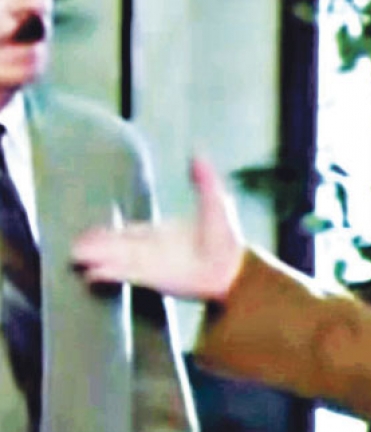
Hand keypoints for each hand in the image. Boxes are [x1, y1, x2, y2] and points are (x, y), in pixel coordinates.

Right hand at [71, 158, 244, 299]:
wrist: (234, 267)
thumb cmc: (227, 236)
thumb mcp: (215, 200)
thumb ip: (203, 178)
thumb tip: (197, 152)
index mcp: (164, 233)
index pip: (132, 232)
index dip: (111, 233)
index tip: (92, 233)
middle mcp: (154, 250)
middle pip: (118, 246)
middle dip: (97, 245)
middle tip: (75, 246)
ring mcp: (152, 265)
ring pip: (117, 259)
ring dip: (97, 259)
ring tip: (74, 258)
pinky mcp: (155, 278)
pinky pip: (126, 276)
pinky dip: (109, 274)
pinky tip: (91, 276)